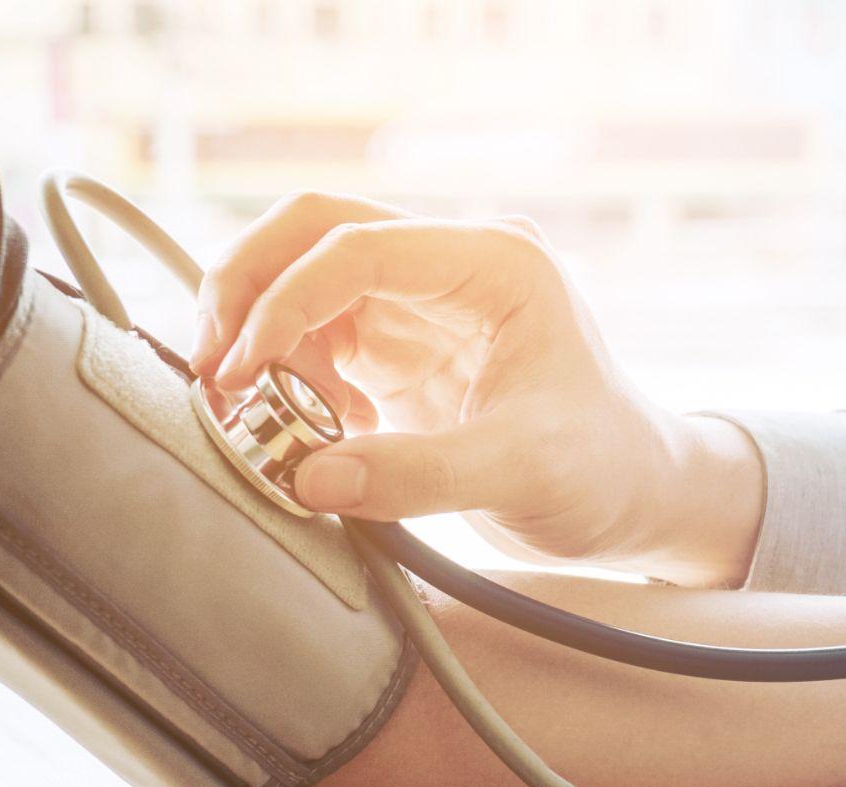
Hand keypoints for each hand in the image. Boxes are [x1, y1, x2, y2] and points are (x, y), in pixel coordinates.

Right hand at [192, 193, 765, 586]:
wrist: (635, 497)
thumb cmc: (603, 471)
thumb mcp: (522, 473)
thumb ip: (419, 475)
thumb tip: (308, 479)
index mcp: (495, 262)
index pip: (357, 245)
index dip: (285, 300)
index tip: (243, 370)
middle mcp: (453, 264)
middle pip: (312, 231)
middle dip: (247, 289)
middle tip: (210, 367)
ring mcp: (422, 302)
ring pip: (301, 280)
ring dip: (258, 335)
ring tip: (247, 410)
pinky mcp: (400, 349)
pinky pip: (314, 338)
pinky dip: (284, 375)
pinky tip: (295, 428)